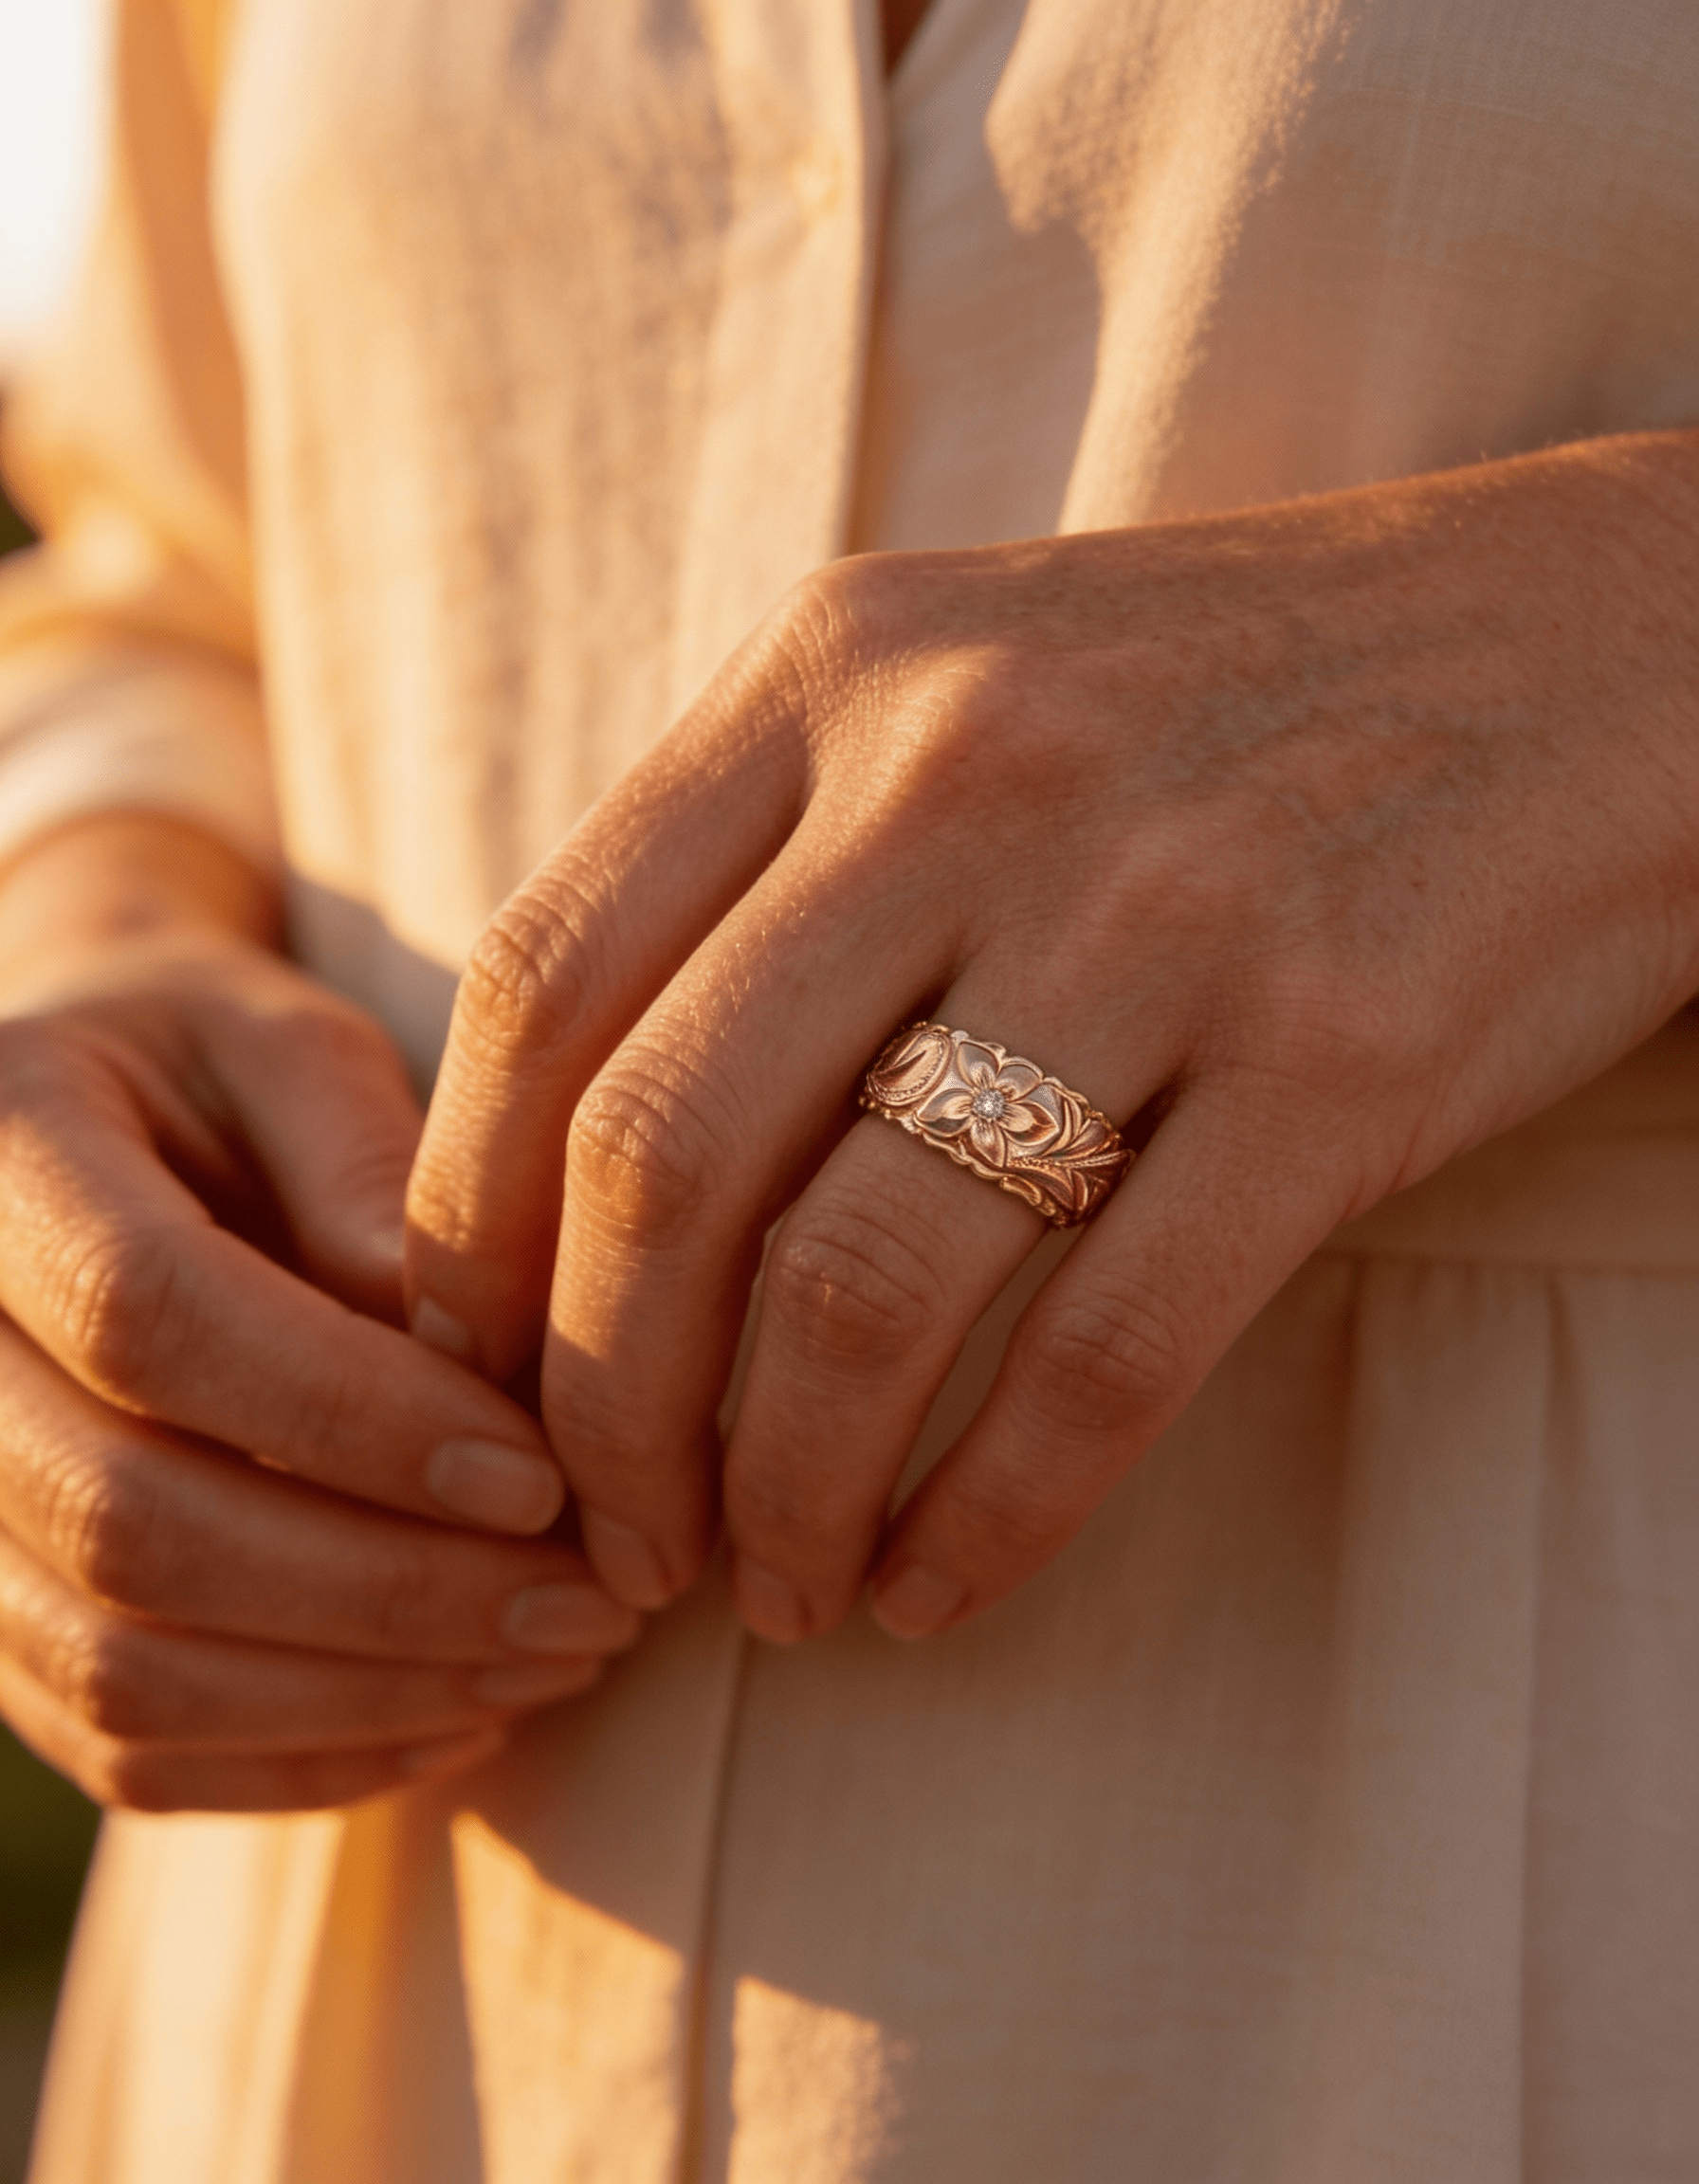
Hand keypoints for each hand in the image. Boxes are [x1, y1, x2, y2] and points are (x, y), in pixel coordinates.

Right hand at [0, 819, 637, 1809]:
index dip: (354, 1415)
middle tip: (590, 1601)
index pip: (152, 1315)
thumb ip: (369, 1167)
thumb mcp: (295, 1045)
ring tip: (556, 1658)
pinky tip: (459, 1713)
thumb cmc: (216, 1074)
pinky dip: (299, 1759)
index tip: (542, 1475)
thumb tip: (471, 1365)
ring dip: (364, 1694)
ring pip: (117, 1669)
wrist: (72, 1137)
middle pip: (128, 1521)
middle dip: (389, 1589)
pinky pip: (113, 1745)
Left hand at [406, 433, 1698, 1644]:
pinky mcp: (1339, 1054)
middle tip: (615, 1529)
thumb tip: (581, 1158)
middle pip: (664, 1162)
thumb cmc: (1243, 700)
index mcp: (838, 667)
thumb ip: (770, 860)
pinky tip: (941, 1581)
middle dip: (597, 1408)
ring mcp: (1160, 906)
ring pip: (862, 1284)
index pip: (541, 980)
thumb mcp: (967, 685)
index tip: (476, 1369)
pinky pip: (1098, 1354)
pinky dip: (986, 1513)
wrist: (1605, 646)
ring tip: (775, 1586)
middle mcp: (969, 767)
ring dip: (779, 1492)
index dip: (466, 1221)